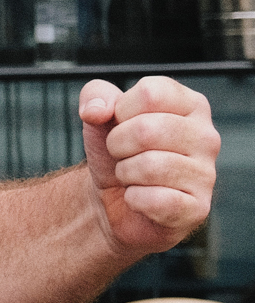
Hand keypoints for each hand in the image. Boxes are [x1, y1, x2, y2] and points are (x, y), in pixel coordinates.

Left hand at [80, 76, 219, 255]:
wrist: (113, 199)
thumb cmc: (118, 150)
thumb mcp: (101, 114)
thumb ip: (95, 96)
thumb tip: (96, 111)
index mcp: (191, 104)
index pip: (151, 94)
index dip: (121, 111)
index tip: (123, 124)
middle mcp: (206, 136)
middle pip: (147, 130)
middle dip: (118, 145)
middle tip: (122, 154)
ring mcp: (206, 174)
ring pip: (150, 166)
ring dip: (125, 173)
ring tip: (132, 175)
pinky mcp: (198, 208)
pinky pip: (156, 200)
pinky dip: (134, 200)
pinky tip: (140, 198)